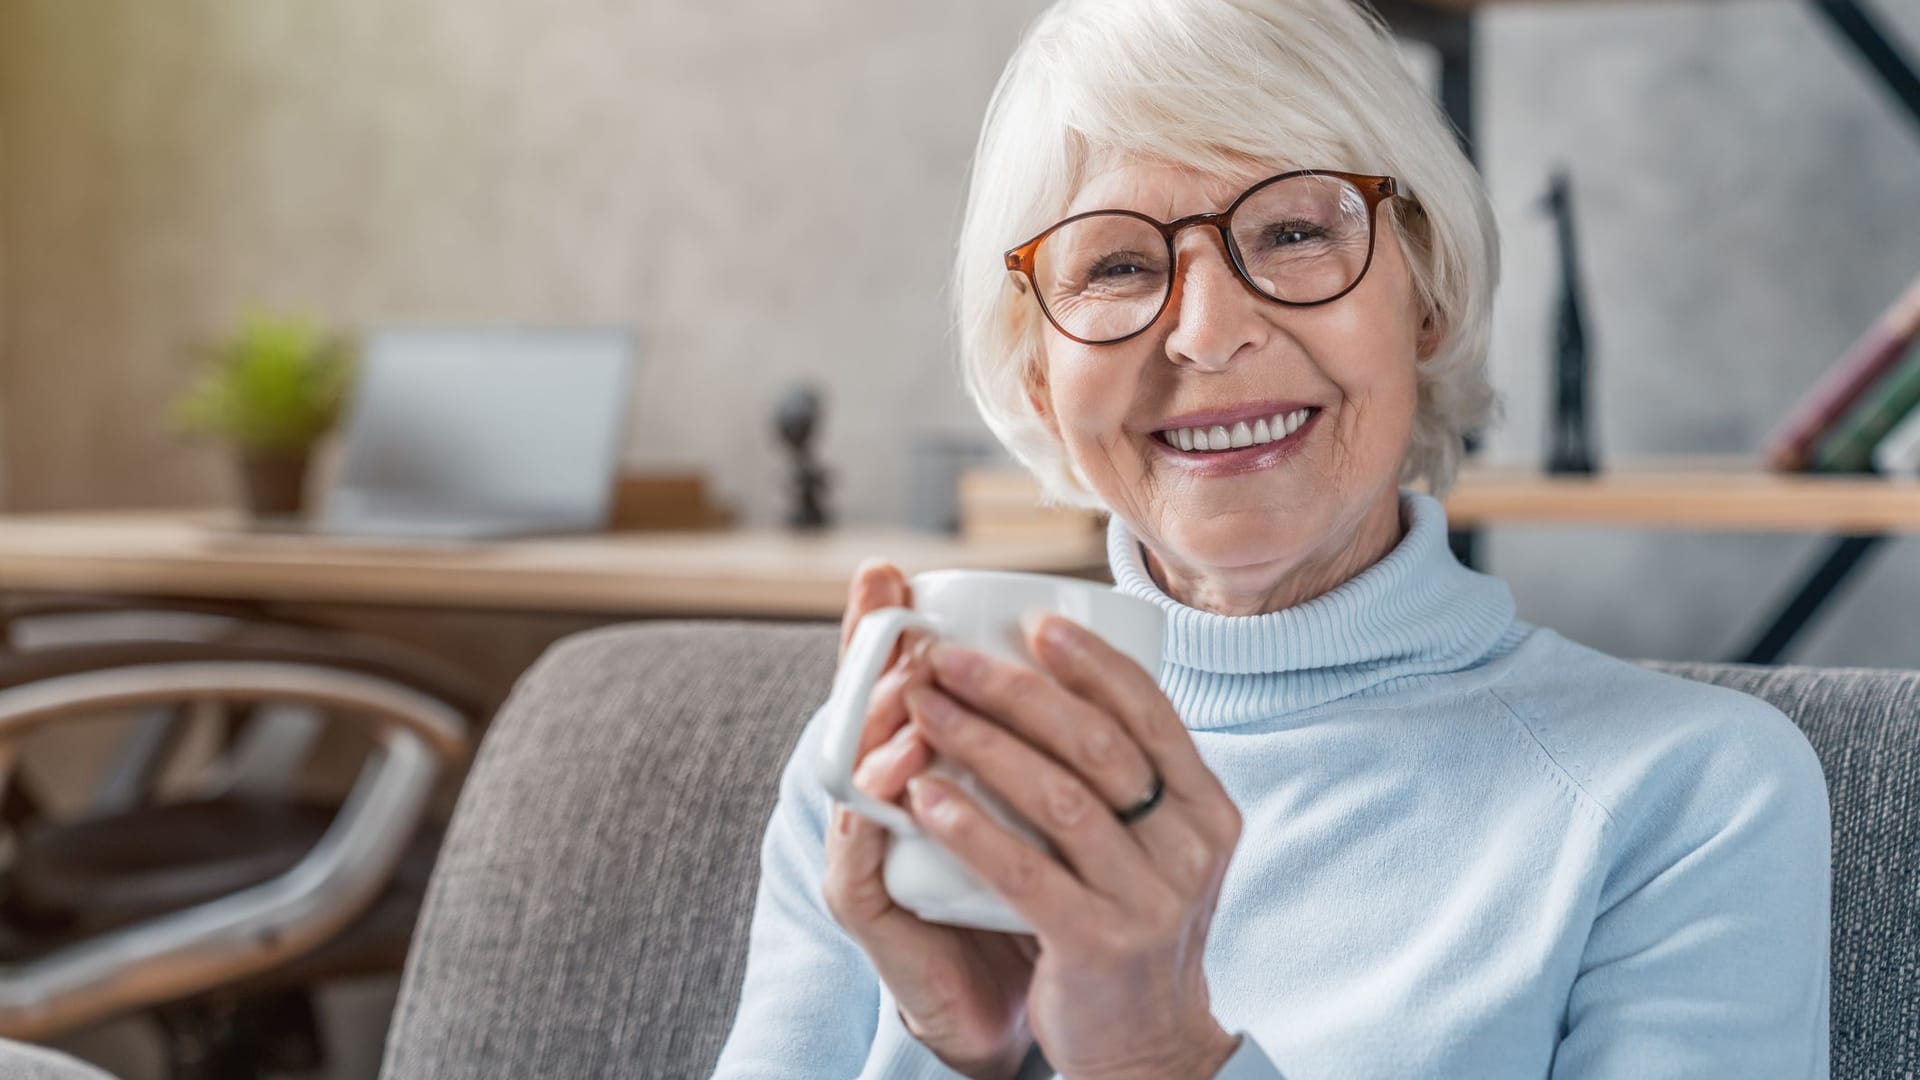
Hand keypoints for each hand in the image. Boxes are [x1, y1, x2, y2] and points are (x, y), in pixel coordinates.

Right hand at [820, 560, 1036, 1079]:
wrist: (1013, 1006)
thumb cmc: (1032, 896)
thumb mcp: (1044, 808)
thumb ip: (1050, 746)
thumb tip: (1098, 658)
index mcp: (918, 767)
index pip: (890, 685)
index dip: (881, 627)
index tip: (888, 570)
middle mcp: (878, 800)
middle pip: (856, 711)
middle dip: (870, 651)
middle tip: (891, 605)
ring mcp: (863, 849)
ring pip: (854, 769)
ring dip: (879, 718)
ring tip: (913, 680)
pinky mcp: (864, 905)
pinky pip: (862, 846)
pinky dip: (885, 805)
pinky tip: (910, 772)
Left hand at [899, 613, 1242, 1079]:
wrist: (1147, 1046)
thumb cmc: (1131, 925)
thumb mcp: (1160, 847)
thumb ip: (1133, 778)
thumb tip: (1064, 678)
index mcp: (1208, 809)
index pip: (1150, 712)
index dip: (1091, 662)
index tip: (1033, 624)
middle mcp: (1190, 848)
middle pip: (1097, 744)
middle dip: (1015, 690)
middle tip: (946, 658)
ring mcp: (1149, 898)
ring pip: (1058, 799)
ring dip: (981, 744)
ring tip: (924, 709)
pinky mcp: (1099, 944)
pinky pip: (1025, 871)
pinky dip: (971, 827)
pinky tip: (924, 796)